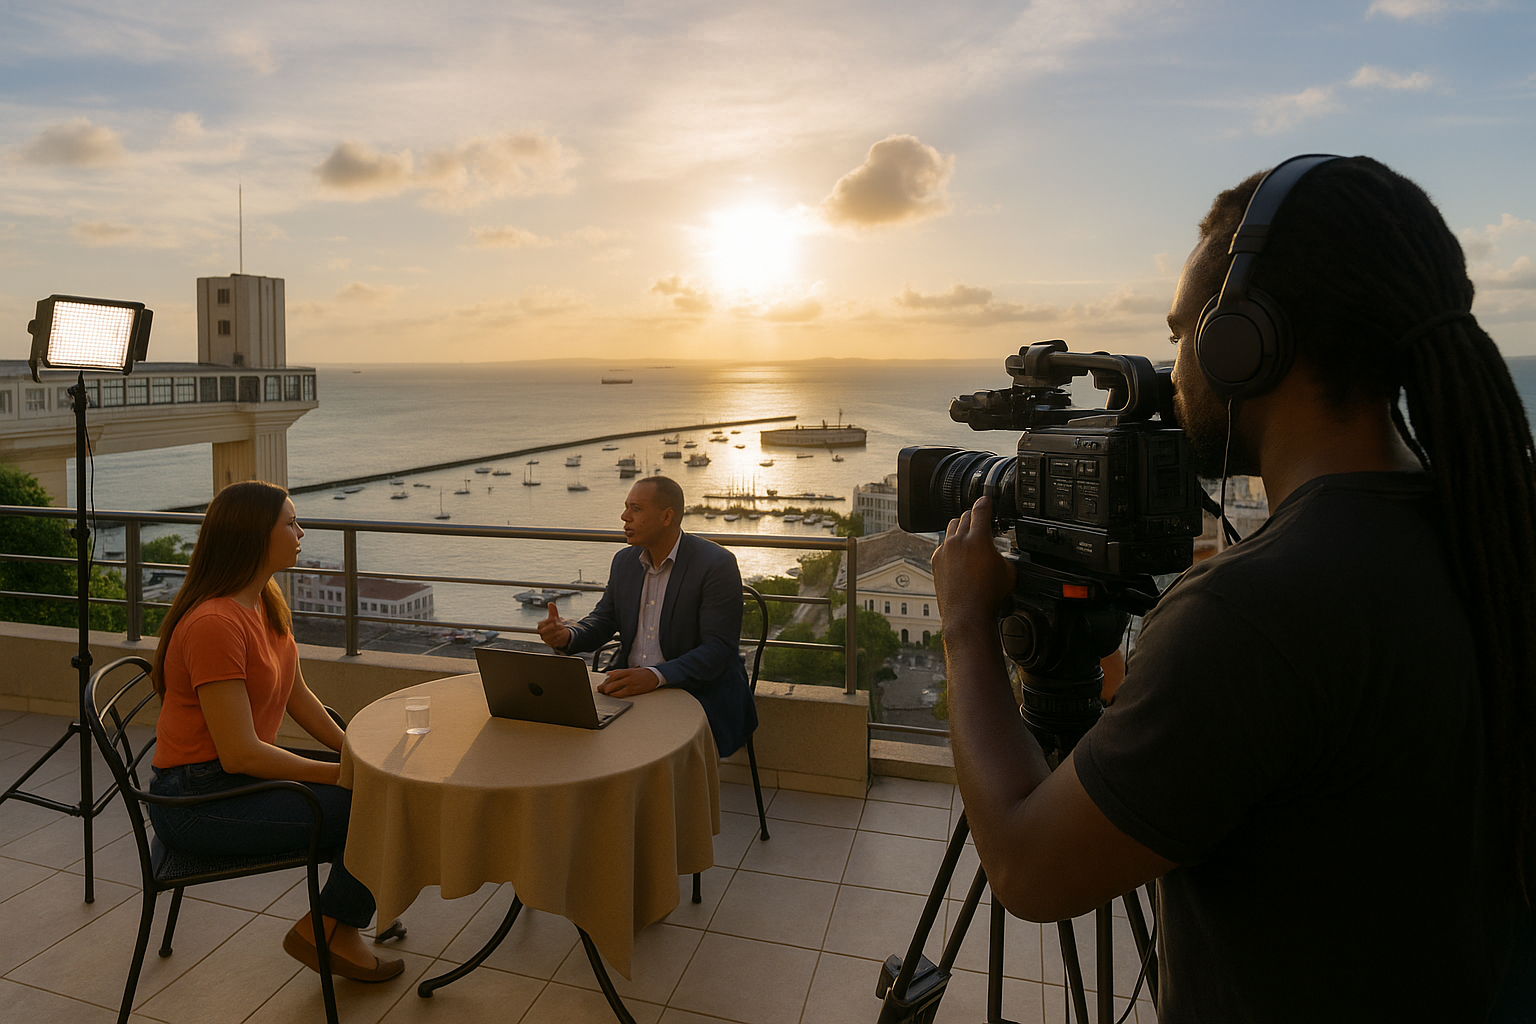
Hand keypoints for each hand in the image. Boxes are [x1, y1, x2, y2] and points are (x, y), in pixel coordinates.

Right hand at [536, 601, 570, 648]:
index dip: (548, 621)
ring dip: (556, 632)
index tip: (555, 618)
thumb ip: (552, 610)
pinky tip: (562, 633)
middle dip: (551, 627)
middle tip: (558, 624)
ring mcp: (545, 639)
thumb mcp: (555, 617)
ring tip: (562, 628)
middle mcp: (541, 633)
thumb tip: (550, 603)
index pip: (542, 624)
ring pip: (549, 637)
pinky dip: (558, 637)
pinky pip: (553, 641)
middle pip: (543, 631)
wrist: (560, 634)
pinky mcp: (550, 644)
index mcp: (540, 626)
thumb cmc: (555, 624)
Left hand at [598, 668, 660, 697]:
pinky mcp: (634, 690)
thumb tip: (608, 673)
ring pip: (617, 686)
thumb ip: (619, 672)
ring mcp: (631, 683)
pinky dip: (617, 694)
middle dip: (605, 685)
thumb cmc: (642, 674)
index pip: (613, 675)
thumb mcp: (630, 670)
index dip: (606, 680)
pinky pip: (623, 692)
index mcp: (627, 671)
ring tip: (605, 693)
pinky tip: (613, 695)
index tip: (601, 684)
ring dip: (609, 690)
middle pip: (613, 680)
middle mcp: (628, 676)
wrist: (654, 676)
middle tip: (601, 689)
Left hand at [931, 496, 1015, 622]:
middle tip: (984, 522)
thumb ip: (1006, 555)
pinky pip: (944, 543)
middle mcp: (958, 541)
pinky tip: (960, 554)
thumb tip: (1003, 553)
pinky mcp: (936, 560)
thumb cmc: (988, 596)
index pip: (981, 509)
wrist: (967, 614)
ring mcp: (945, 549)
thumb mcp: (1009, 571)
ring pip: (952, 527)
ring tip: (971, 537)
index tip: (988, 500)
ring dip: (962, 527)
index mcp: (978, 538)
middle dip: (976, 516)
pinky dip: (952, 544)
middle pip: (966, 515)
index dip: (986, 502)